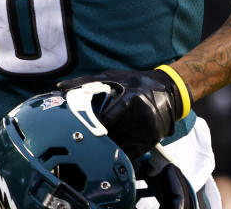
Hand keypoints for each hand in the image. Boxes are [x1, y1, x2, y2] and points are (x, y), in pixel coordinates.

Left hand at [57, 69, 187, 160]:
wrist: (169, 92)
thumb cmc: (137, 82)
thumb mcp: (114, 76)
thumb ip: (87, 82)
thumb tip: (62, 86)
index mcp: (132, 98)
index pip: (107, 118)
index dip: (92, 125)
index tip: (80, 128)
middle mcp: (142, 117)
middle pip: (112, 134)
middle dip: (96, 136)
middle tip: (82, 137)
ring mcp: (147, 132)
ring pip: (119, 146)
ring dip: (104, 146)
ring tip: (94, 142)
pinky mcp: (150, 142)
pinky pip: (128, 154)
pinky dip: (116, 153)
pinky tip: (109, 147)